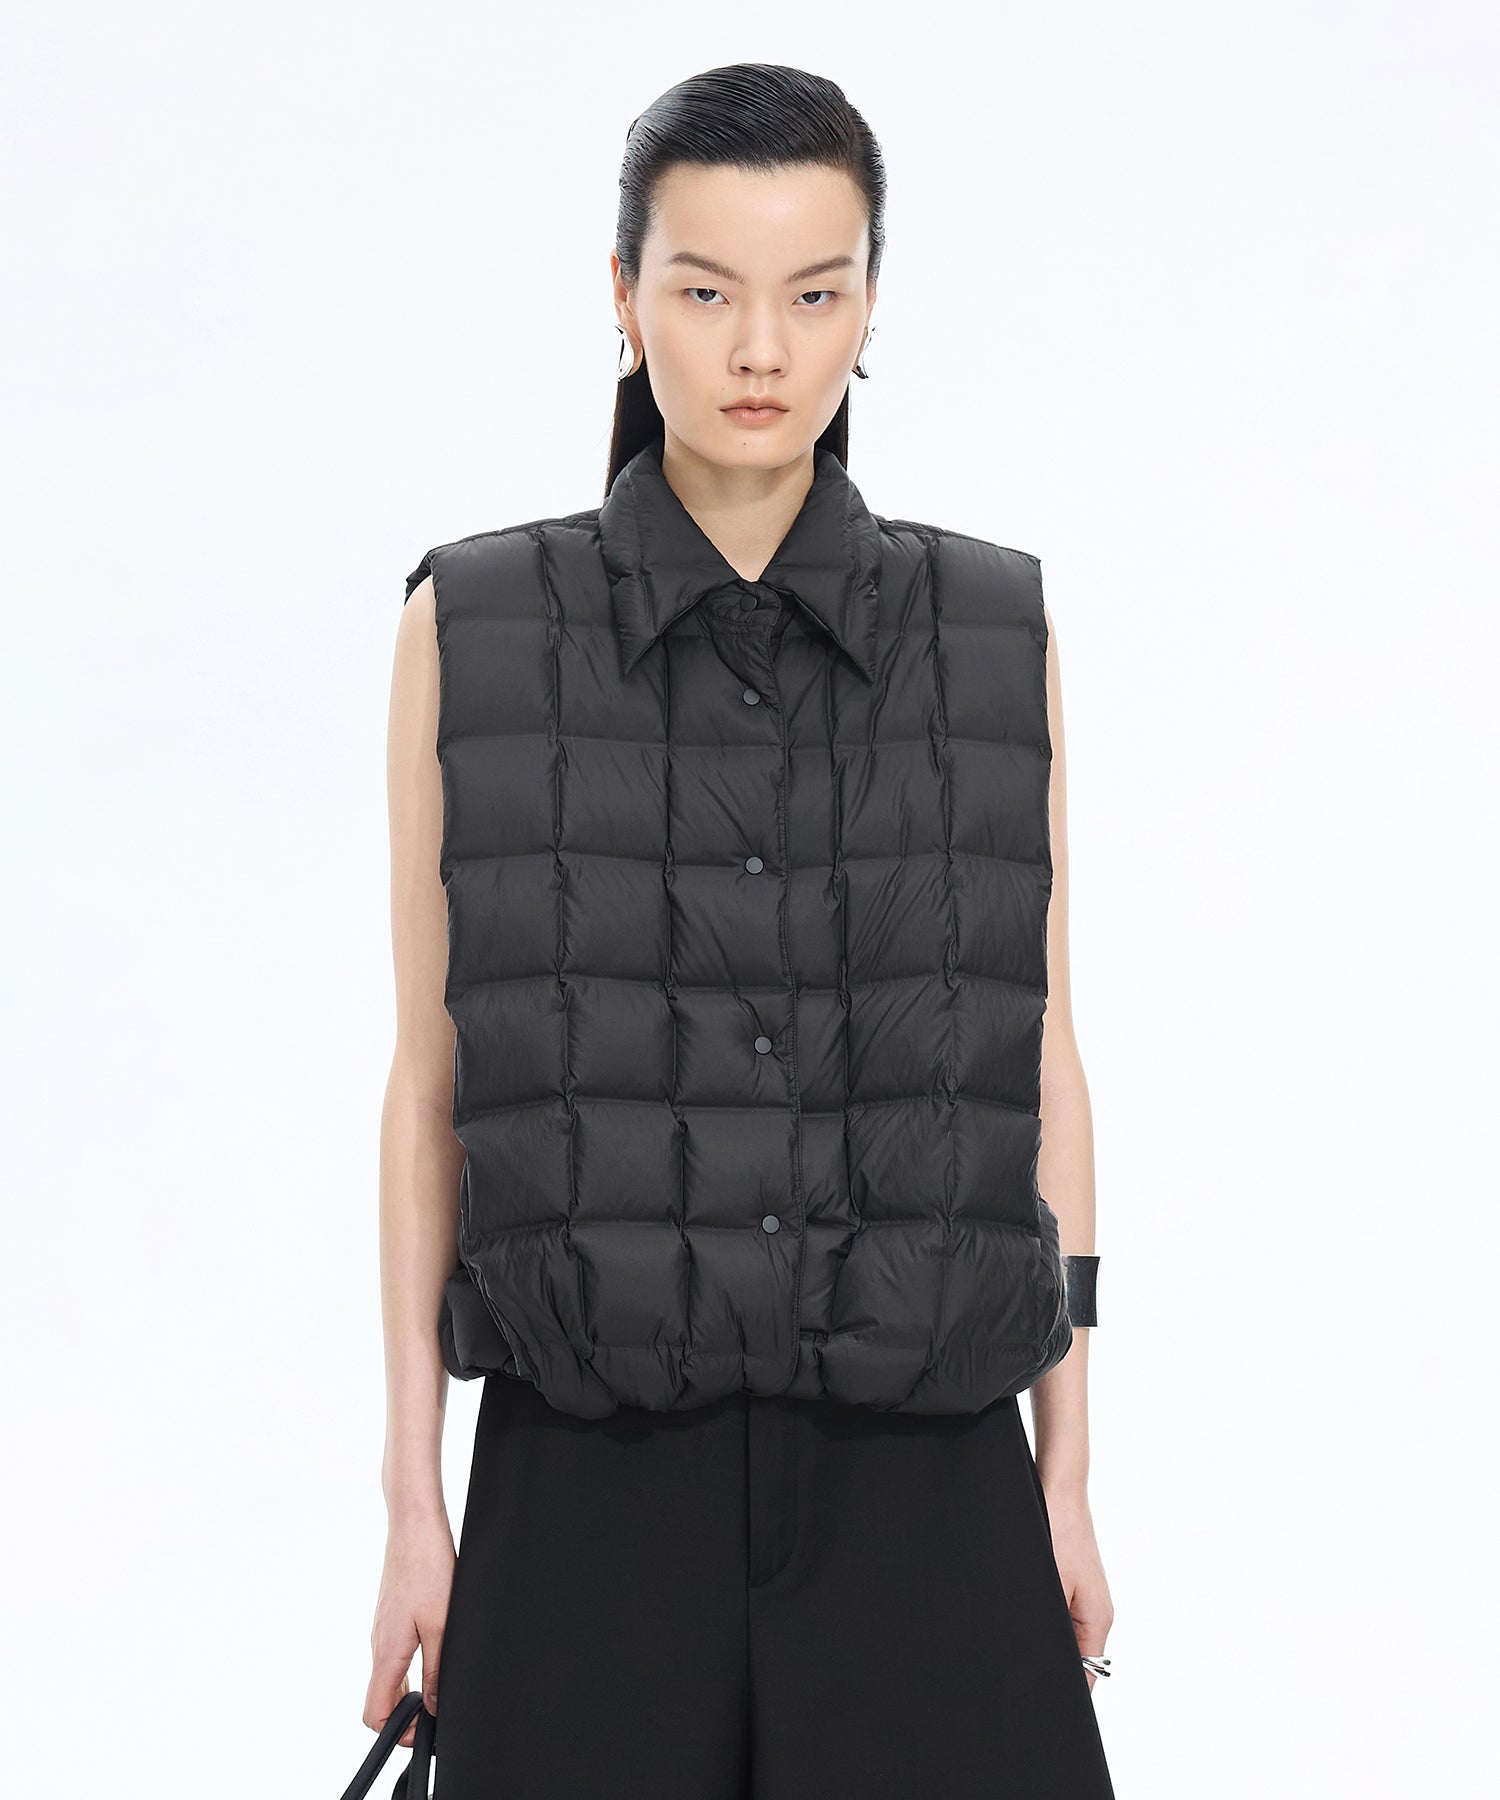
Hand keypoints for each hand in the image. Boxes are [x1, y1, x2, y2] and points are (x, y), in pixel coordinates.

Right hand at [364, 1508, 457, 1747]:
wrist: (414, 1526)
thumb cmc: (428, 1568)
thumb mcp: (441, 1625)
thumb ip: (437, 1670)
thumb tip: (434, 1707)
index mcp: (387, 1653)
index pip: (374, 1712)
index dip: (397, 1730)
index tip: (424, 1729)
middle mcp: (378, 1644)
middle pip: (381, 1698)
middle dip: (406, 1714)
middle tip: (437, 1710)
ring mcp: (382, 1629)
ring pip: (388, 1675)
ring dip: (409, 1690)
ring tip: (439, 1684)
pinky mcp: (390, 1615)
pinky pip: (393, 1654)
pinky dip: (409, 1667)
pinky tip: (433, 1654)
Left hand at [1041, 1484, 1113, 1691]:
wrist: (1059, 1487)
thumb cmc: (1058, 1528)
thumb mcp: (1050, 1583)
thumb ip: (1052, 1627)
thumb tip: (1044, 1659)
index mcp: (1097, 1619)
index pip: (1088, 1674)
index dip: (1065, 1690)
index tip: (1039, 1695)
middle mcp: (1096, 1612)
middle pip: (1077, 1658)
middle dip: (1051, 1662)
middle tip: (1021, 1661)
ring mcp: (1085, 1597)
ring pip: (1066, 1635)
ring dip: (1045, 1636)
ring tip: (1022, 1624)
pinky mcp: (1072, 1581)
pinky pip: (1059, 1611)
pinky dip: (1044, 1614)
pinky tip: (1026, 1602)